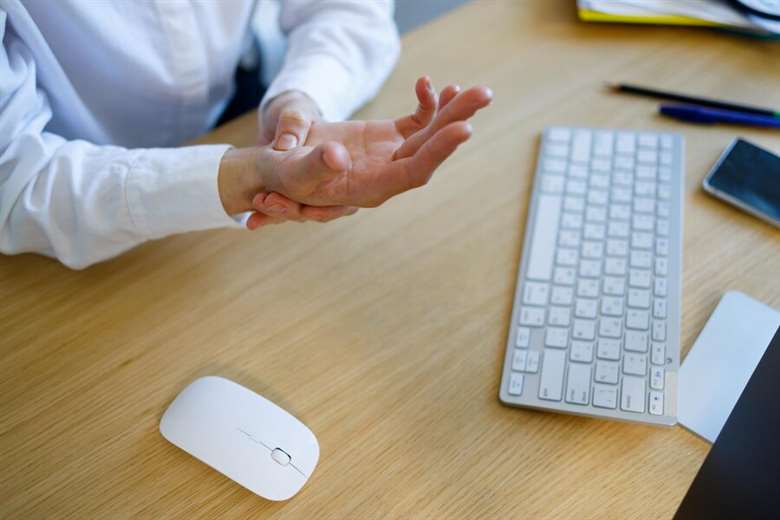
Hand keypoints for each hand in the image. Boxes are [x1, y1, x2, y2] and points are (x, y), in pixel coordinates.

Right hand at [248, 77, 491, 221]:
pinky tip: (429, 84)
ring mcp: (389, 155)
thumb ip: (312, 166)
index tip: (462, 128)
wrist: (280, 165)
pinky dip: (427, 103)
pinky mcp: (387, 139)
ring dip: (452, 111)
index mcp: (368, 188)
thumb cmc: (281, 174)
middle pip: (429, 150)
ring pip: (429, 134)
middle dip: (456, 122)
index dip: (437, 152)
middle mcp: (386, 175)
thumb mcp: (289, 171)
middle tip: (482, 95)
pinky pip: (416, 122)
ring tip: (478, 90)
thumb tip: (336, 157)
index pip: (412, 173)